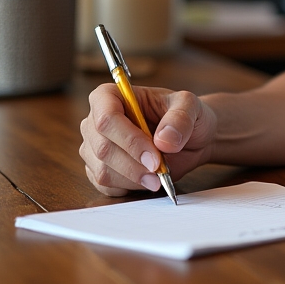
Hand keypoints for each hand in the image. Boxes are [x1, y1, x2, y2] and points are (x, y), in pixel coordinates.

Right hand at [79, 84, 216, 196]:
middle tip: (160, 169)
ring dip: (134, 178)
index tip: (154, 156)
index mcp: (110, 96)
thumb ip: (180, 118)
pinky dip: (130, 187)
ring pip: (103, 171)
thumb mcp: (190, 105)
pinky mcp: (99, 171)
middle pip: (103, 148)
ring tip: (158, 176)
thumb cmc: (185, 115)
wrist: (190, 138)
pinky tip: (148, 180)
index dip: (129, 139)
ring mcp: (94, 148)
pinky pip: (106, 187)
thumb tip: (164, 140)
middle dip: (134, 164)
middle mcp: (95, 121)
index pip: (106, 118)